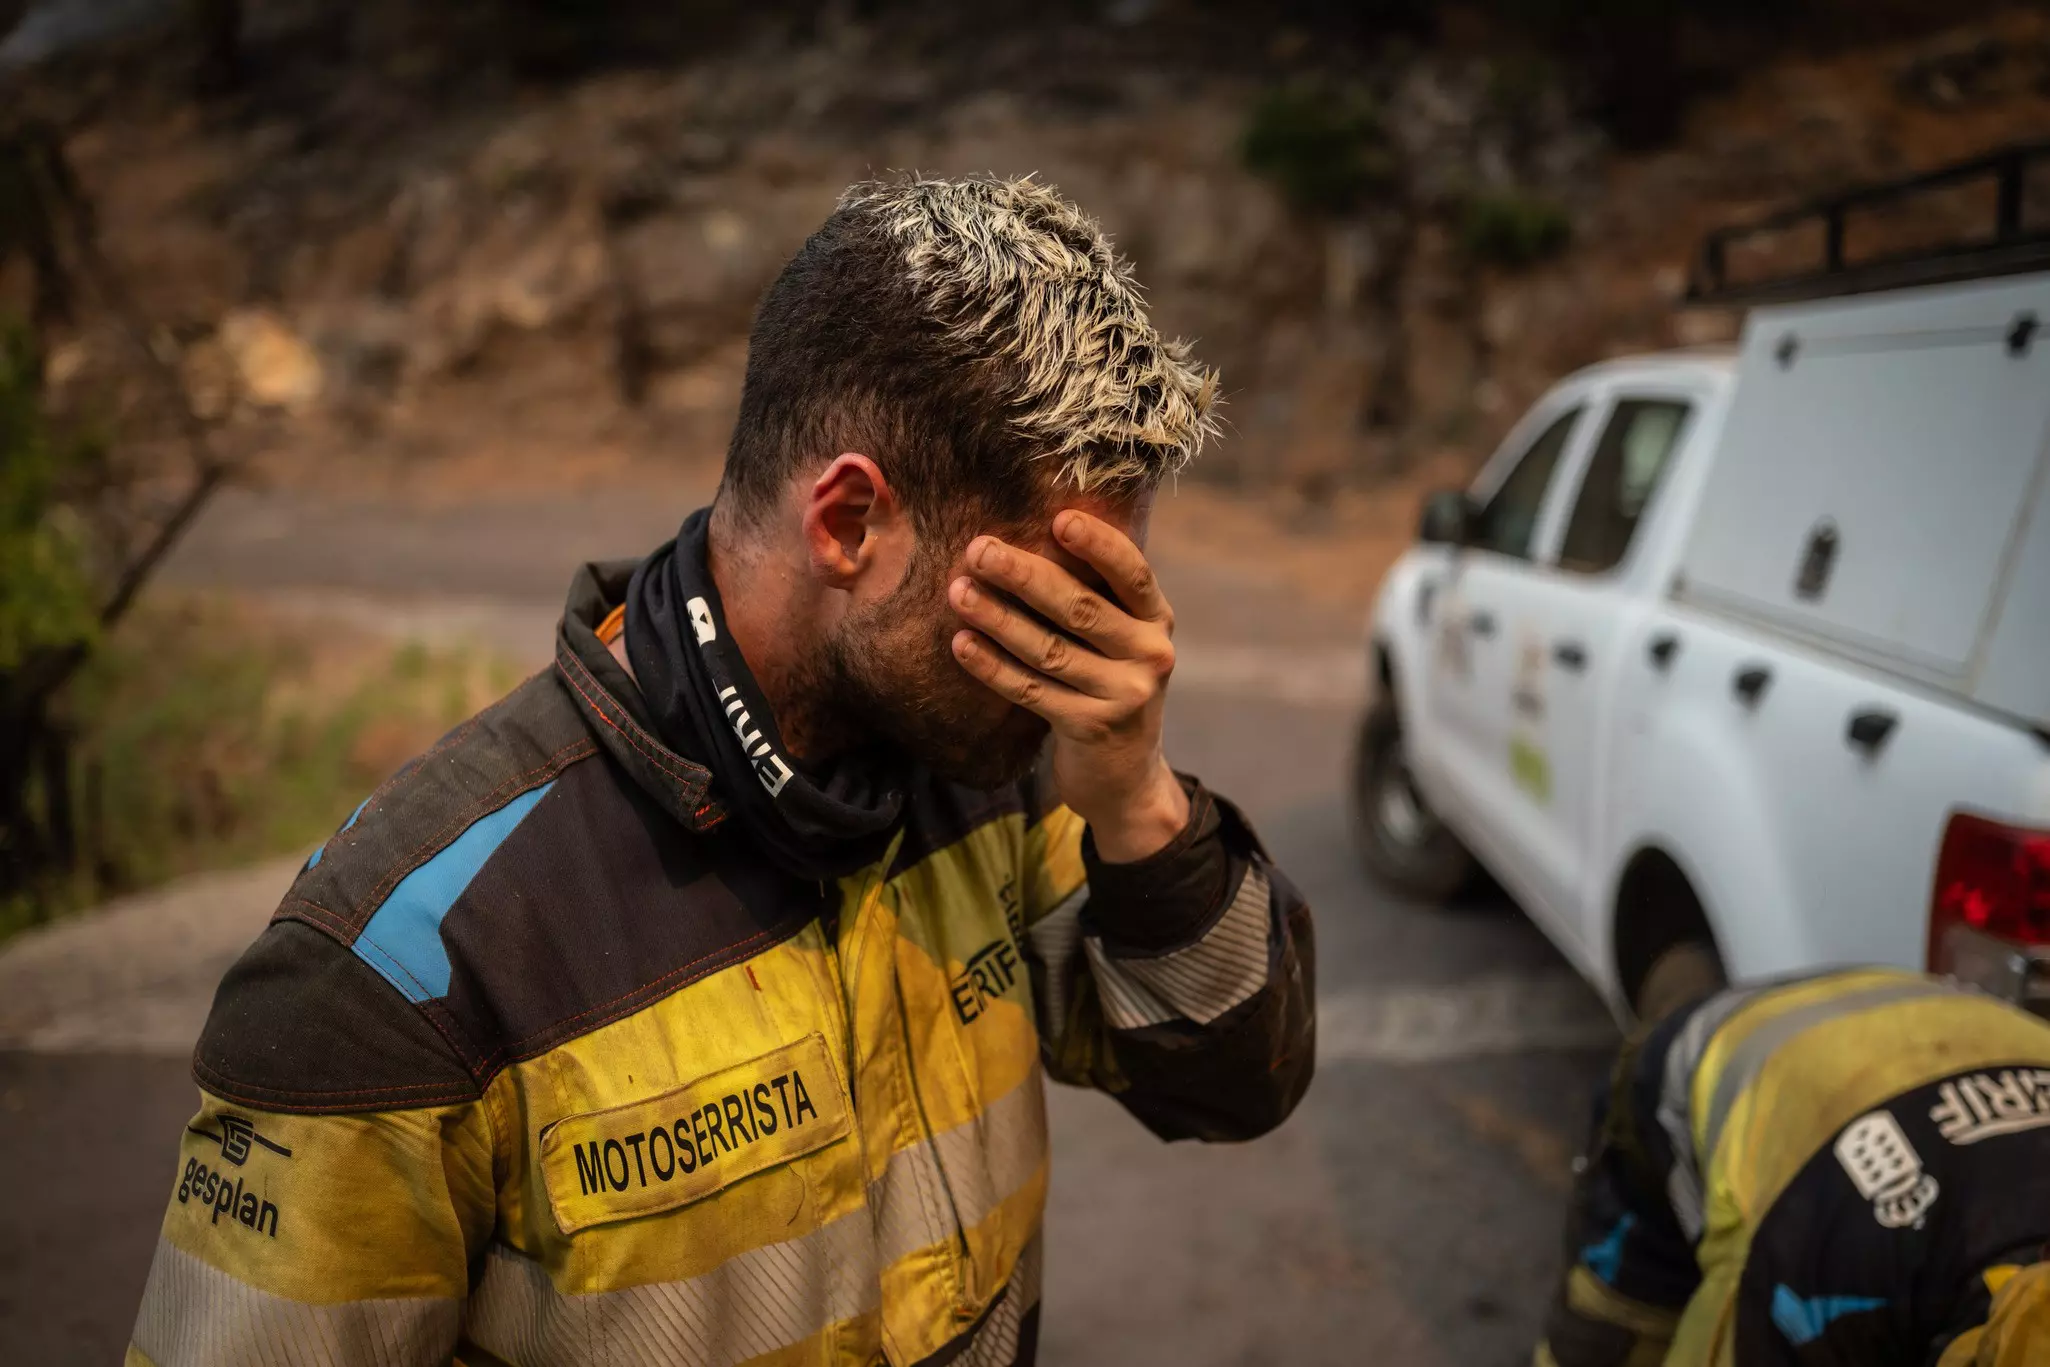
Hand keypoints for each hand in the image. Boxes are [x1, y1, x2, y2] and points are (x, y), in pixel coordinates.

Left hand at [949, 509, 1190, 861]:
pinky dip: (992, 667)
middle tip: (979, 550)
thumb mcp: (1121, 640)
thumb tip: (1029, 536)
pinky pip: (1031, 691)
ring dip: (998, 618)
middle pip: (1081, 609)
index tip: (1058, 519)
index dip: (1098, 544)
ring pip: (1050, 650)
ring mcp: (1123, 695)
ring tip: (958, 592)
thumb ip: (1096, 596)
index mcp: (1157, 620)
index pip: (1132, 574)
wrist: (1125, 775)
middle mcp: (1149, 655)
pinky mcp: (1091, 728)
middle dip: (1025, 575)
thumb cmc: (1109, 684)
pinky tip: (961, 644)